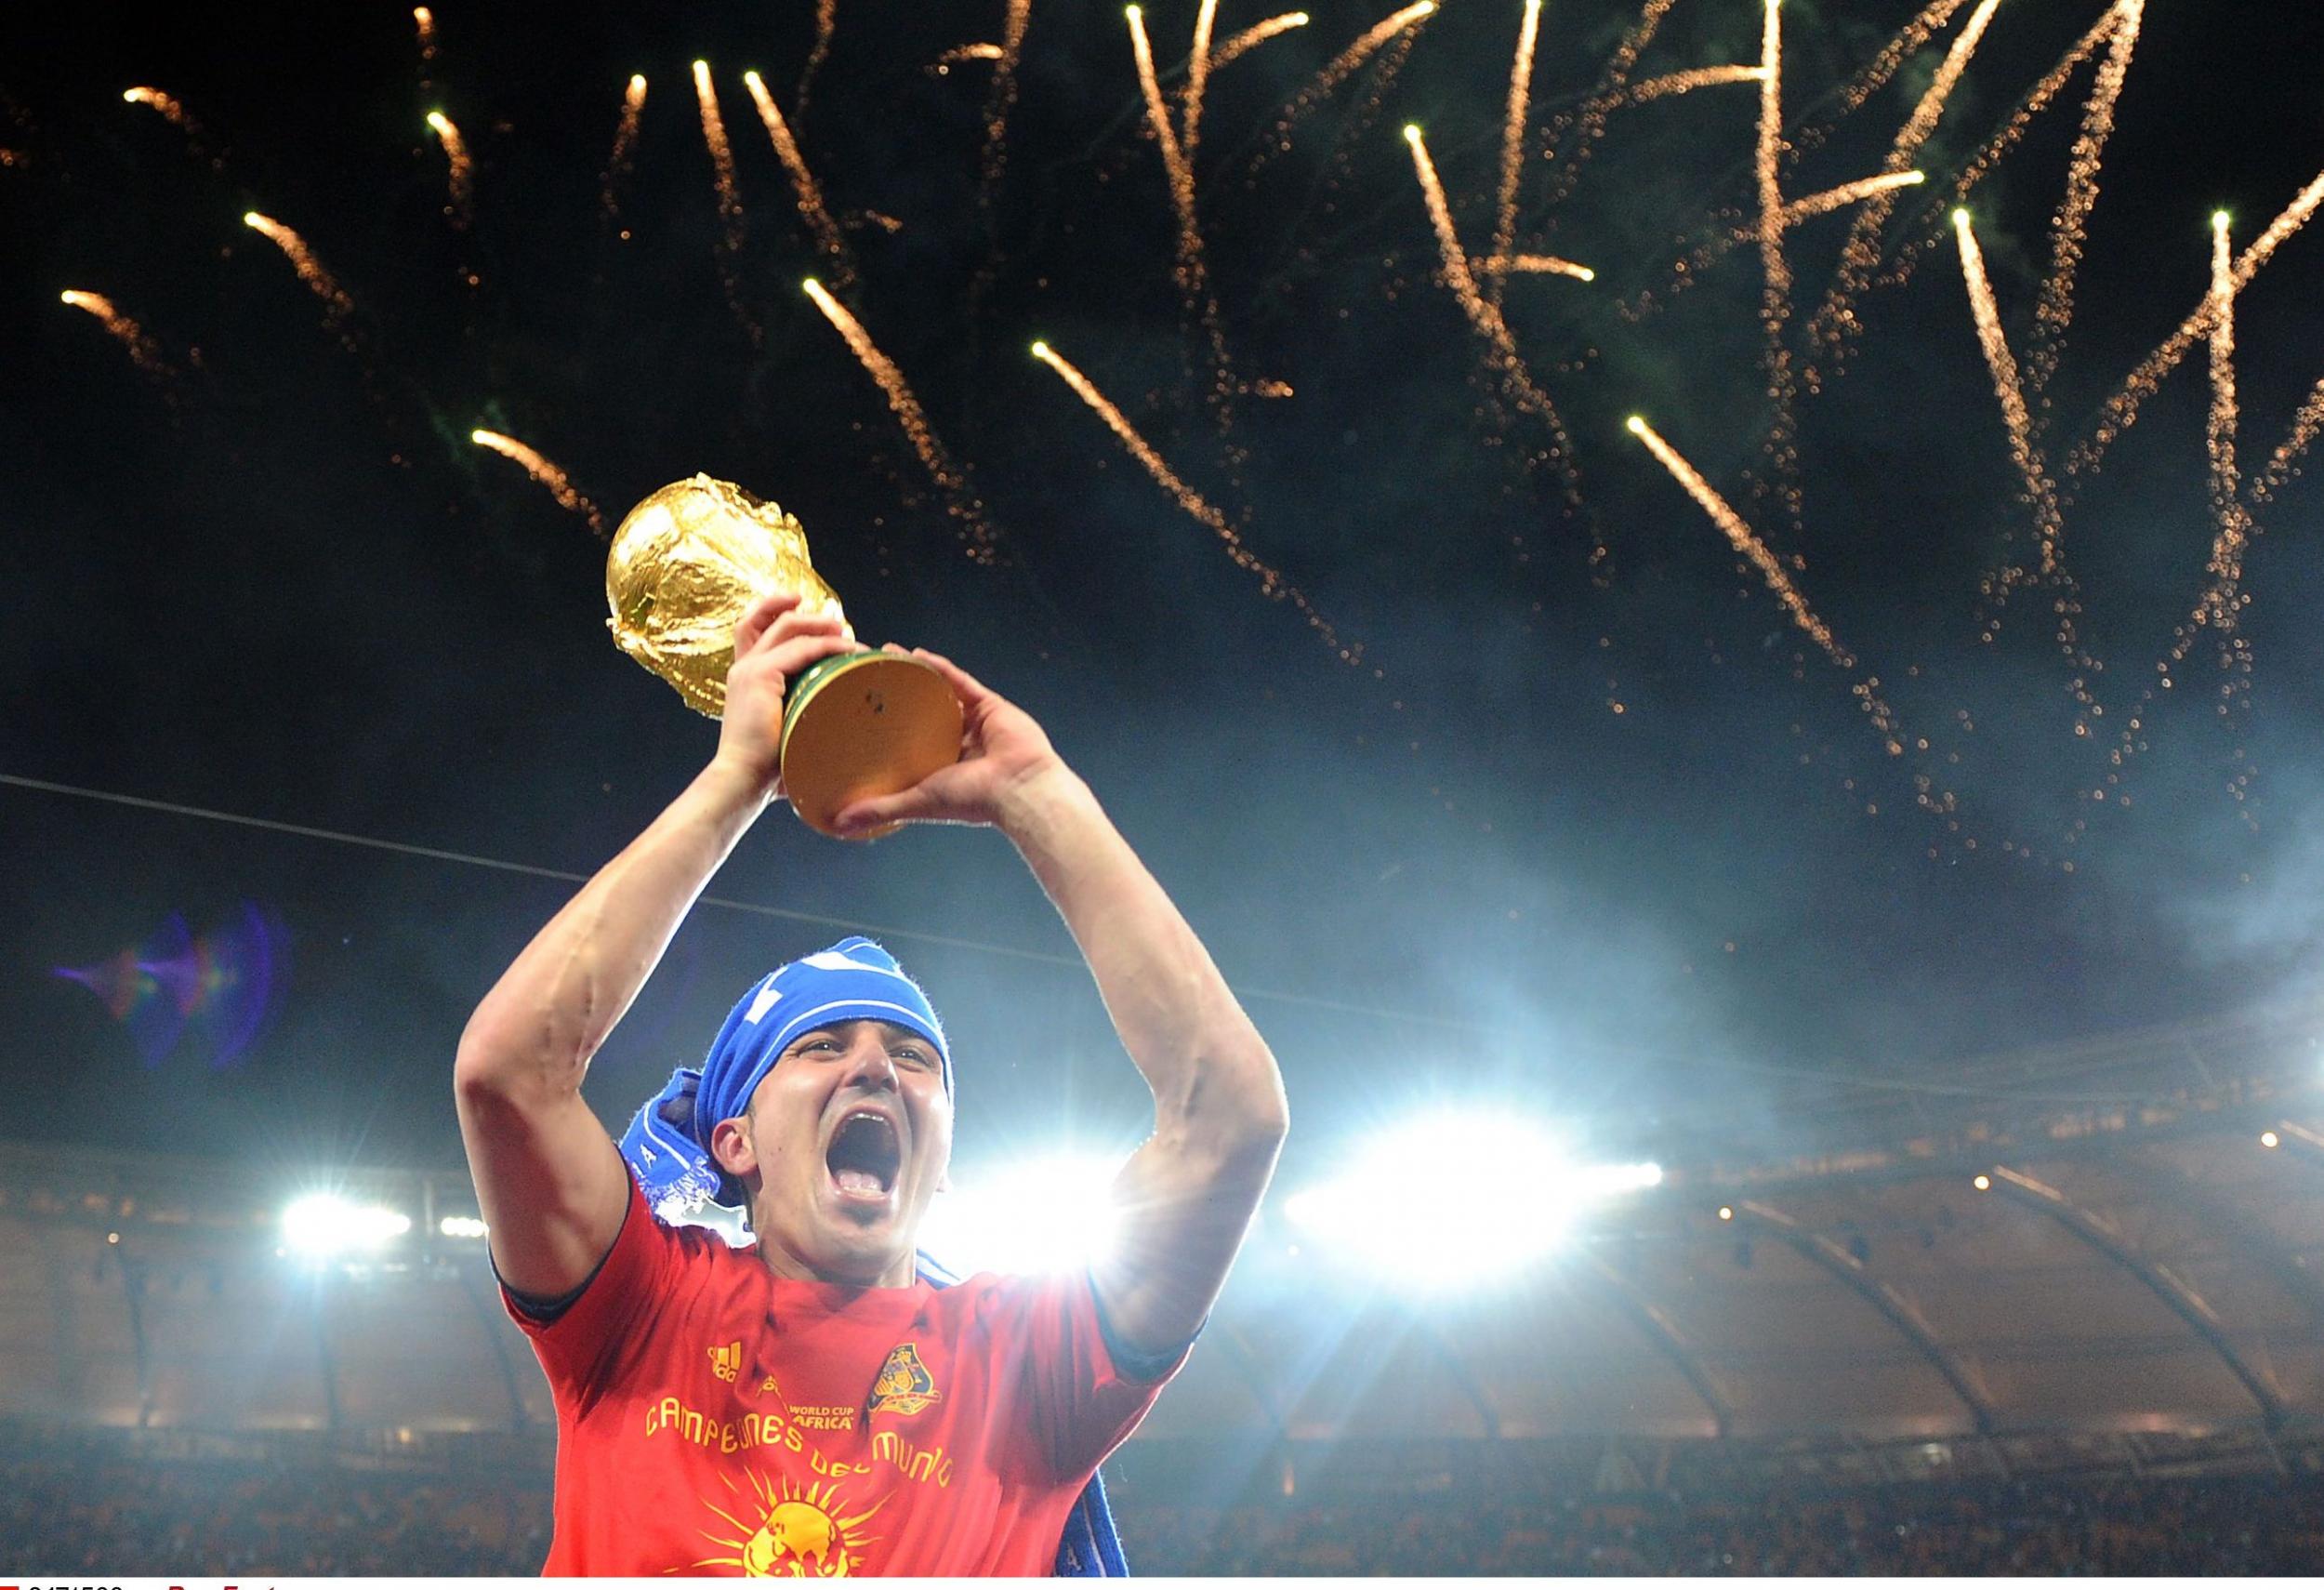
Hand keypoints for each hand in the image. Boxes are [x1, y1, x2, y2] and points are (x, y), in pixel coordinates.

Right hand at [712, 593, 858, 797]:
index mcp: (745, 678)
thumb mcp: (784, 731)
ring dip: (821, 626)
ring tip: (847, 633)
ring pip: (788, 628)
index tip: (802, 606)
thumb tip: (837, 721)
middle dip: (806, 615)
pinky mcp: (760, 675)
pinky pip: (801, 649)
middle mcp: (743, 668)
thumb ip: (800, 715)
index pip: (751, 629)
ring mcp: (750, 669)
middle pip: (768, 619)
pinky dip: (828, 646)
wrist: (742, 780)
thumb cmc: (767, 768)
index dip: (774, 610)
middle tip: (838, 624)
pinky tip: (849, 652)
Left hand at [831, 648, 1069, 834]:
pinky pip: (960, 681)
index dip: (885, 730)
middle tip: (866, 680)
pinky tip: (914, 654)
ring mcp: (974, 722)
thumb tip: (837, 825)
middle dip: (897, 697)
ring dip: (914, 676)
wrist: (1019, 789)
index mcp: (943, 767)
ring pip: (939, 693)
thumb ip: (880, 809)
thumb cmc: (972, 800)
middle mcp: (957, 743)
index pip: (909, 744)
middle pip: (922, 713)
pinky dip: (938, 667)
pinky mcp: (989, 706)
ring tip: (885, 658)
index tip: (855, 716)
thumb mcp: (917, 803)